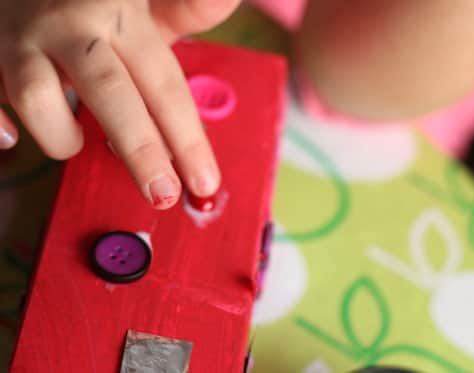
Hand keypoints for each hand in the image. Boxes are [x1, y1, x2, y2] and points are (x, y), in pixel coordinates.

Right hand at [0, 0, 239, 208]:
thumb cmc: (92, 1)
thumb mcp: (139, 3)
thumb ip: (183, 10)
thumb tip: (226, 2)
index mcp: (121, 16)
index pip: (164, 85)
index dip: (188, 139)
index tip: (206, 184)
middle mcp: (71, 25)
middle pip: (111, 94)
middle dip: (141, 152)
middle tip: (163, 195)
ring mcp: (19, 38)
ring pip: (38, 98)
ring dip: (62, 137)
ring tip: (76, 143)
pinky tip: (12, 138)